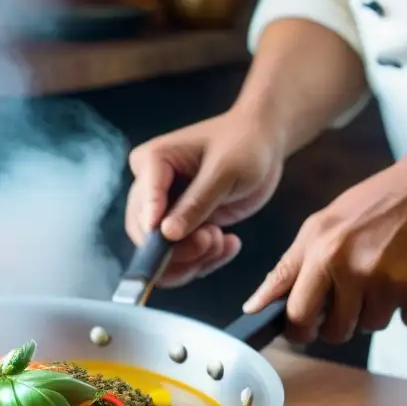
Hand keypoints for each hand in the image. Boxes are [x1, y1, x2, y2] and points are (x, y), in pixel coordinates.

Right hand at [125, 110, 283, 286]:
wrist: (263, 145)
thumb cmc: (244, 145)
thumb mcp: (225, 172)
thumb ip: (196, 203)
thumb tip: (166, 234)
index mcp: (152, 162)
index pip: (143, 203)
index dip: (152, 229)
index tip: (168, 239)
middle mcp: (150, 188)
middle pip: (146, 234)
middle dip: (179, 249)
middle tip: (211, 240)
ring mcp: (164, 210)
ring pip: (162, 253)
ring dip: (194, 258)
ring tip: (224, 242)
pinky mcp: (180, 226)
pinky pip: (181, 257)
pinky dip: (204, 260)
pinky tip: (229, 244)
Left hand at [243, 161, 406, 343]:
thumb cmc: (373, 205)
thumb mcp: (319, 227)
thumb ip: (287, 269)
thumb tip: (253, 306)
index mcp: (322, 254)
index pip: (297, 314)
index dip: (298, 329)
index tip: (304, 328)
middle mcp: (353, 271)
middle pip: (334, 331)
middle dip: (337, 325)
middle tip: (349, 301)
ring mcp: (389, 285)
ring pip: (371, 327)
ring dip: (375, 311)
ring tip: (384, 275)